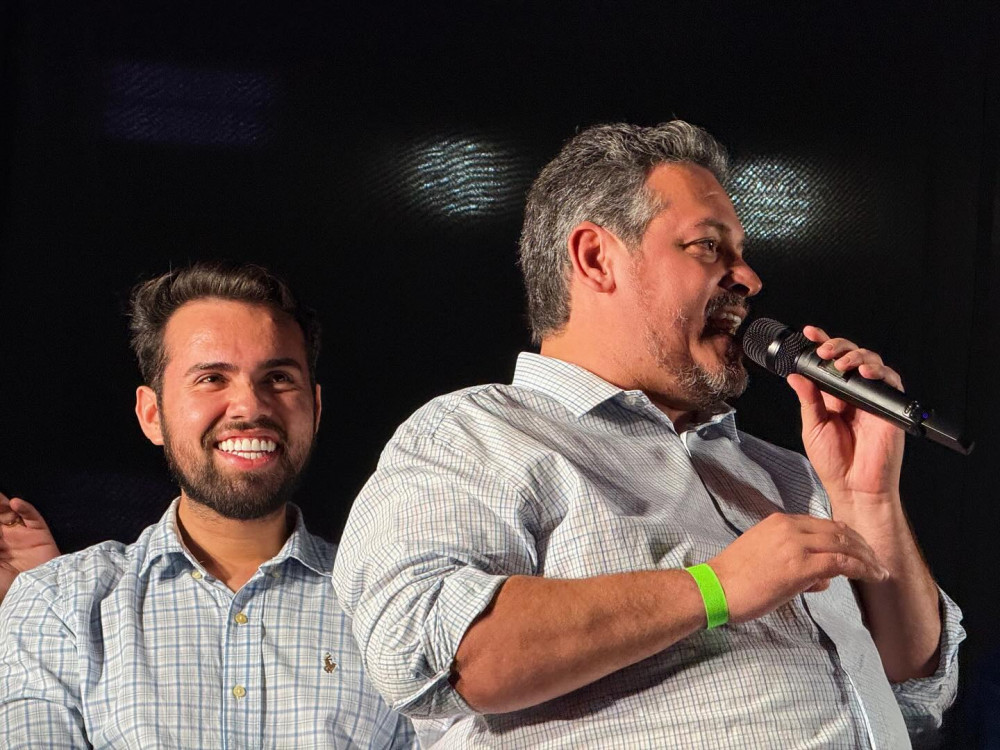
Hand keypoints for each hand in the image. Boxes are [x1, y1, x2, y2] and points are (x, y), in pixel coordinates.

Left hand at [0, 493, 60, 603]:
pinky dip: (24, 508)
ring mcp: (23, 536)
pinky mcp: (40, 535)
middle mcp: (5, 540)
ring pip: (11, 513)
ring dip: (2, 503)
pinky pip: (32, 517)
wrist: (33, 598)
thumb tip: (0, 524)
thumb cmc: (4, 587)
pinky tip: (15, 502)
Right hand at [708, 512, 888, 623]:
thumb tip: (822, 578)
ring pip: (843, 543)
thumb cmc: (735, 579)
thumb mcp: (764, 558)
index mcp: (779, 522)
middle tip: (877, 560)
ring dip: (867, 557)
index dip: (847, 535)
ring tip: (880, 571)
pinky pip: (841, 562)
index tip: (860, 549)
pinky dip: (862, 568)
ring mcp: (796, 545)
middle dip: (862, 545)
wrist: (716, 587)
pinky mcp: (800, 565)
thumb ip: (794, 561)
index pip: (823, 524)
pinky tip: (873, 576)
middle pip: (838, 530)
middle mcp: (790, 527)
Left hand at [785, 325, 904, 500]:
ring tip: (841, 363)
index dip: (821, 344)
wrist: (854, 486)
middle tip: (823, 350)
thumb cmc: (833, 462)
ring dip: (855, 355)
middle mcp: (852, 394)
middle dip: (836, 346)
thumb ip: (808, 400)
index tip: (808, 333)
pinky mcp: (889, 406)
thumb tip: (796, 375)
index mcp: (832, 396)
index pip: (827, 364)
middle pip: (850, 356)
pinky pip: (890, 380)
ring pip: (871, 362)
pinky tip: (865, 372)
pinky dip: (879, 371)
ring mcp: (871, 398)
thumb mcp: (813, 427)